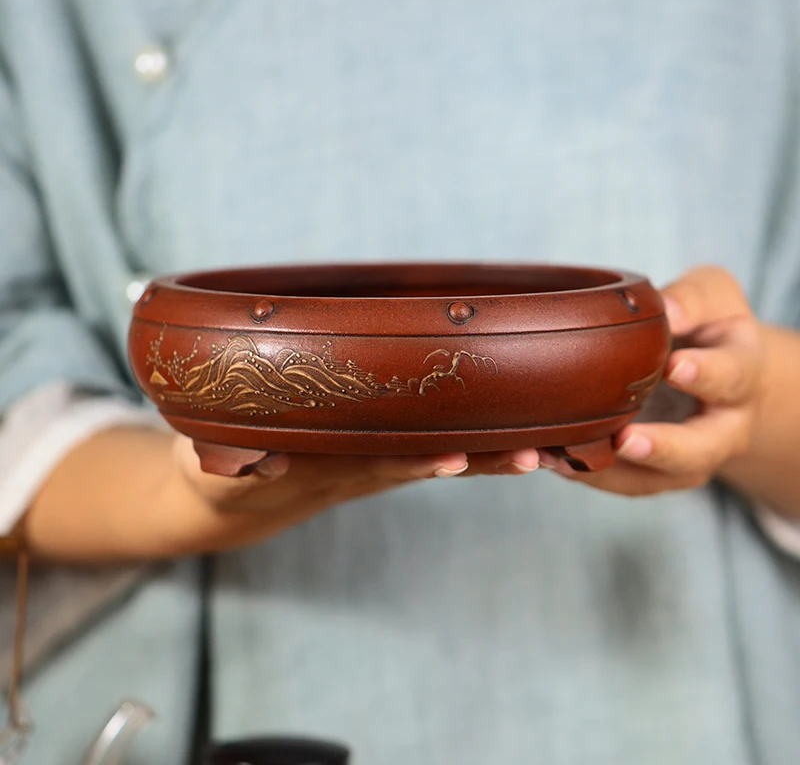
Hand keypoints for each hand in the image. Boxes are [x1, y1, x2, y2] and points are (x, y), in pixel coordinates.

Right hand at [154, 437, 540, 555]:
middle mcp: (364, 468)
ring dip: (494, 456)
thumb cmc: (222, 478)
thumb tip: (245, 465)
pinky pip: (436, 447)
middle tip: (532, 457)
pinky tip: (523, 435)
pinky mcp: (379, 453)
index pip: (380, 465)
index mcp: (327, 471)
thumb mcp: (214, 473)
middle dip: (481, 462)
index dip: (417, 463)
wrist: (236, 505)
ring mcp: (377, 462)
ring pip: (445, 456)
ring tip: (548, 449)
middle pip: (431, 463)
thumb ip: (226, 467)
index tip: (456, 459)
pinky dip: (480, 445)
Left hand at [538, 266, 766, 496]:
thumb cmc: (706, 327)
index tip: (674, 366)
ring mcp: (688, 457)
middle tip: (626, 440)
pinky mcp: (654, 472)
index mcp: (740, 375)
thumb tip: (665, 310)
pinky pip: (624, 482)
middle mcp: (722, 427)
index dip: (705, 374)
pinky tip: (556, 461)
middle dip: (663, 448)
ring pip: (657, 479)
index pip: (731, 378)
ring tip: (573, 460)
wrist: (714, 372)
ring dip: (614, 472)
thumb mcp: (711, 297)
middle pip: (700, 450)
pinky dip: (590, 475)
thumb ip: (691, 300)